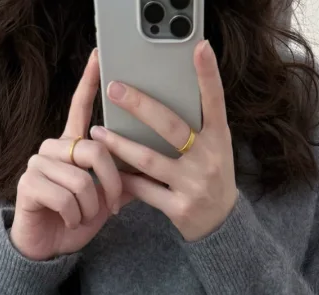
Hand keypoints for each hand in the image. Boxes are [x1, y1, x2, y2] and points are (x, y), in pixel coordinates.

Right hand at [10, 51, 125, 261]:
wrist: (45, 249)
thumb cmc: (74, 221)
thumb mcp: (104, 201)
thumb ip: (122, 181)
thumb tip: (149, 167)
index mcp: (71, 147)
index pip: (79, 107)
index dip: (89, 82)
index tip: (98, 56)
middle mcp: (52, 148)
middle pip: (94, 150)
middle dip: (110, 185)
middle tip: (111, 207)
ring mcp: (38, 164)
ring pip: (81, 180)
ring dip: (90, 208)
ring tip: (83, 218)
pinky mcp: (28, 184)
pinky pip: (66, 198)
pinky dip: (75, 217)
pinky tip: (69, 222)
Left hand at [91, 40, 237, 243]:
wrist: (220, 224)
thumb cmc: (211, 175)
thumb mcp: (215, 147)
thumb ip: (196, 125)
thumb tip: (164, 92)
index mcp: (218, 138)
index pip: (215, 101)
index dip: (209, 74)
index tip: (200, 46)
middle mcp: (208, 159)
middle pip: (170, 126)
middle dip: (140, 106)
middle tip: (114, 89)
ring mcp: (193, 185)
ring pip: (149, 160)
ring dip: (119, 145)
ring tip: (97, 132)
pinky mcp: (179, 208)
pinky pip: (144, 190)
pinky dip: (125, 179)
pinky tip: (108, 169)